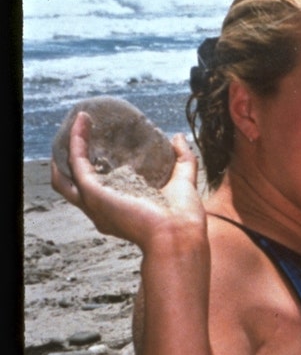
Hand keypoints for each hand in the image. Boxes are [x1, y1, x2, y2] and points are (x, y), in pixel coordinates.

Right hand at [51, 111, 205, 251]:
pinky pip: (76, 161)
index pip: (100, 190)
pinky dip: (77, 140)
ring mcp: (94, 204)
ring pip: (64, 178)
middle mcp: (102, 211)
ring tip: (77, 124)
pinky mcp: (92, 192)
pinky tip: (83, 121)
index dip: (97, 169)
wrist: (178, 233)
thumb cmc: (182, 217)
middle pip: (73, 187)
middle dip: (72, 162)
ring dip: (67, 150)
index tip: (102, 145)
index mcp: (120, 212)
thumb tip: (177, 137)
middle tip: (80, 135)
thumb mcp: (183, 182)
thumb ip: (182, 160)